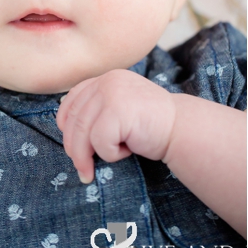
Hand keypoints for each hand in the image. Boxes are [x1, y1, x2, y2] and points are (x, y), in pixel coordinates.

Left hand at [56, 69, 177, 183]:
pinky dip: (111, 154)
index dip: (66, 124)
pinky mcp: (118, 111)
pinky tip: (129, 149)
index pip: (72, 99)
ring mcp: (112, 94)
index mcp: (107, 78)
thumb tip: (66, 127)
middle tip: (84, 169)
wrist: (182, 129)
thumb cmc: (152, 125)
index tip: (74, 144)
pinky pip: (99, 142)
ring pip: (82, 134)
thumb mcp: (122, 108)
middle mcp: (108, 81)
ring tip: (111, 160)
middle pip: (74, 120)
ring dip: (91, 156)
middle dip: (75, 150)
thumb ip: (99, 108)